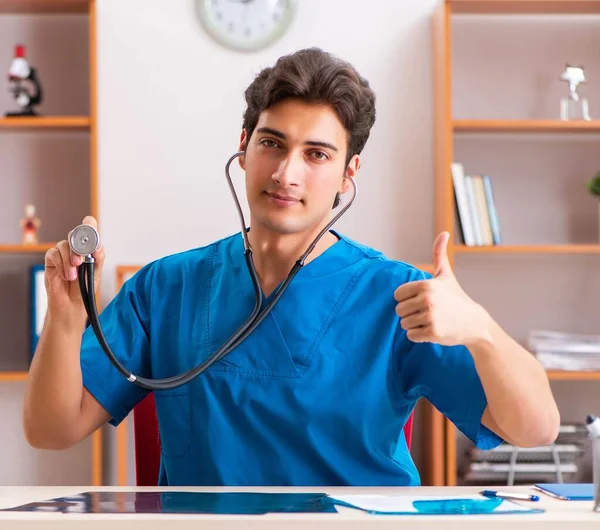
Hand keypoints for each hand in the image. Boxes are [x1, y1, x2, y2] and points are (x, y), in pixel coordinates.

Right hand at [44, 216, 104, 316]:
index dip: (89, 225)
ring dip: (69, 261)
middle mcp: (75, 249)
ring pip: (63, 245)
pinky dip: (60, 264)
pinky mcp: (51, 260)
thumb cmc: (85, 288)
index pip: (89, 230)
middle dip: (77, 247)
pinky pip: (53, 254)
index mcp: (89, 249)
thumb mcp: (96, 273)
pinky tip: (66, 276)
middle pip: (74, 235)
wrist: (71, 304)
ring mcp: (63, 253)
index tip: (90, 223)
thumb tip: (98, 245)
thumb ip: (98, 258)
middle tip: (80, 261)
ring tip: (73, 276)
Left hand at [394, 231, 490, 346]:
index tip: (420, 300)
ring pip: (404, 324)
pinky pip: (411, 336)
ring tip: (430, 321)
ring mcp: (430, 317)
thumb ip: (439, 254)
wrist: (475, 323)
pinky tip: (431, 330)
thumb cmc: (456, 298)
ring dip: (414, 325)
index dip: (407, 299)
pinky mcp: (433, 332)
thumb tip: (444, 232)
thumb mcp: (446, 275)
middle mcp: (427, 299)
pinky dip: (418, 336)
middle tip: (426, 313)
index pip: (398, 295)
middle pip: (399, 310)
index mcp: (426, 285)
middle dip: (409, 313)